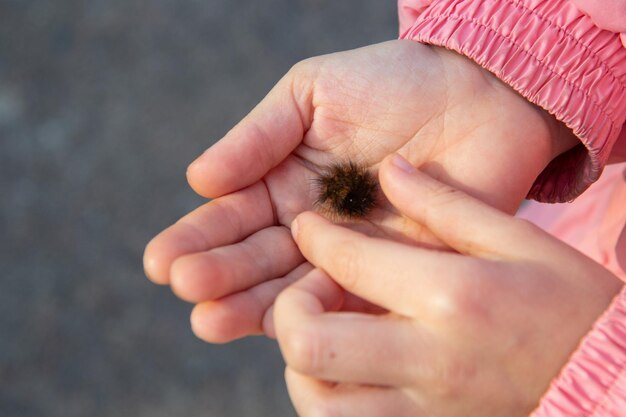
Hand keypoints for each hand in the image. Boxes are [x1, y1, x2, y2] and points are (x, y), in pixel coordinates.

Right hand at [143, 40, 576, 342]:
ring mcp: (352, 254)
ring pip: (295, 288)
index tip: (160, 260)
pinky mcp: (395, 273)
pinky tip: (281, 327)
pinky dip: (320, 315)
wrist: (478, 94)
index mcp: (285, 184)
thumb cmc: (392, 82)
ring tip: (209, 319)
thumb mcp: (311, 93)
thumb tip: (197, 179)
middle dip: (218, 276)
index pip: (232, 217)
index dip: (196, 238)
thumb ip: (257, 137)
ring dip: (251, 306)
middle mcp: (311, 227)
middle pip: (257, 259)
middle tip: (186, 289)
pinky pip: (353, 300)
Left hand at [274, 154, 621, 416]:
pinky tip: (349, 367)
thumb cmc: (571, 304)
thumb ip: (446, 204)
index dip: (315, 238)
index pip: (349, 263)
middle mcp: (428, 360)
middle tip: (311, 289)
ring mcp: (424, 410)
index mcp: (453, 296)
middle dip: (290, 309)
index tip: (308, 228)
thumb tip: (391, 168)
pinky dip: (330, 397)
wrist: (611, 380)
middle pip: (309, 345)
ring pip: (316, 404)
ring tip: (327, 331)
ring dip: (303, 363)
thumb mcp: (518, 240)